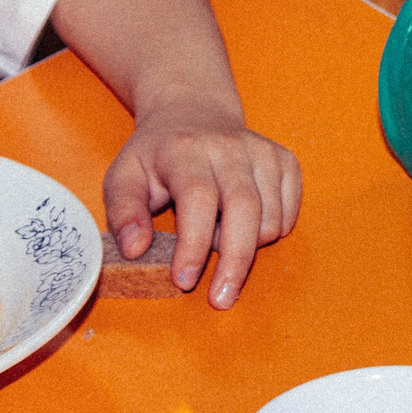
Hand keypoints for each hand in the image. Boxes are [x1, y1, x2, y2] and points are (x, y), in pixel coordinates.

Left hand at [103, 100, 302, 308]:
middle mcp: (228, 146)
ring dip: (246, 247)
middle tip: (220, 298)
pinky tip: (243, 227)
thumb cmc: (156, 156)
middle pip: (245, 209)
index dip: (194, 244)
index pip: (197, 198)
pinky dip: (269, 233)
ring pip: (269, 218)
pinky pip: (289, 214)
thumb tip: (136, 249)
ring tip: (218, 240)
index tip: (184, 280)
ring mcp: (262, 151)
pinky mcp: (285, 160)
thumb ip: (123, 213)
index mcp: (184, 149)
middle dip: (234, 262)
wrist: (194, 113)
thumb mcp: (123, 177)